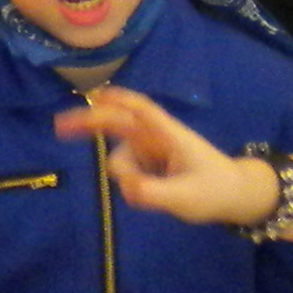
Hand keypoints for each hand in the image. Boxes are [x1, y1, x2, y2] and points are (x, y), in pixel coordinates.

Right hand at [54, 86, 262, 222]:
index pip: (141, 110)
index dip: (117, 99)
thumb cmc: (215, 191)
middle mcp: (156, 138)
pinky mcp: (149, 164)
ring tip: (155, 196)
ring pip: (120, 159)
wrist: (235, 196)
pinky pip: (127, 173)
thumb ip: (153, 193)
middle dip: (89, 122)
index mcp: (169, 134)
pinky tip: (152, 194)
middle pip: (117, 123)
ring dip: (126, 177)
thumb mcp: (186, 198)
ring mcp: (151, 151)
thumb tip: (123, 186)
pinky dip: (131, 183)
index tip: (93, 94)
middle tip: (58, 127)